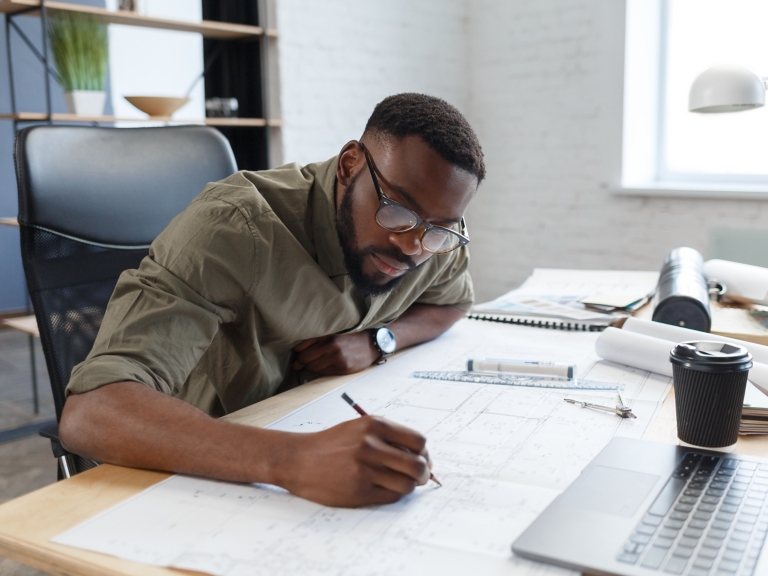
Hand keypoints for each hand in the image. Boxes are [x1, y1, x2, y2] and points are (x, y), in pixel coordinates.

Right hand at [274, 416, 431, 506]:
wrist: (299, 459)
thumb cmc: (332, 444)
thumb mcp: (360, 428)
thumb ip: (389, 437)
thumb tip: (422, 456)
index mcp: (374, 425)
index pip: (418, 441)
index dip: (424, 453)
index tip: (422, 459)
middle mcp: (371, 446)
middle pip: (418, 465)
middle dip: (424, 474)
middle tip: (420, 477)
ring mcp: (365, 470)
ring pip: (408, 484)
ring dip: (409, 486)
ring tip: (400, 482)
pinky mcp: (359, 491)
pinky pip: (392, 496)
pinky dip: (394, 494)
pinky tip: (384, 488)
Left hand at [293, 332, 378, 375]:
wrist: (371, 344)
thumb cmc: (350, 338)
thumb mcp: (333, 333)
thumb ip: (316, 340)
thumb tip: (297, 353)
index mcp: (327, 335)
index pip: (302, 345)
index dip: (298, 351)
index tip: (298, 353)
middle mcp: (331, 345)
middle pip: (304, 358)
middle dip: (301, 361)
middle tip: (301, 362)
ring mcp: (337, 358)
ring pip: (312, 367)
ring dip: (310, 367)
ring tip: (314, 364)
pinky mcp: (342, 368)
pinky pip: (322, 373)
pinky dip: (320, 371)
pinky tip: (324, 367)